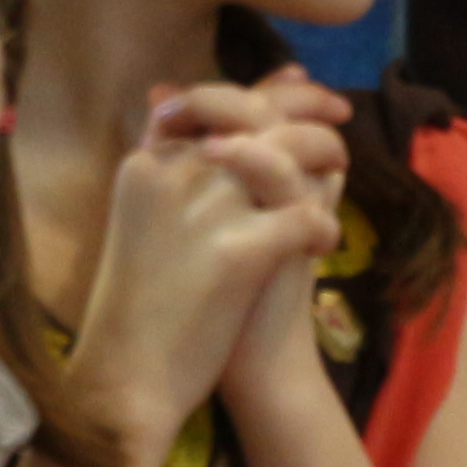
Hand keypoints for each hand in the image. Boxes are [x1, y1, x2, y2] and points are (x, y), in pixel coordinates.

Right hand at [69, 92, 339, 450]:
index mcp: (147, 166)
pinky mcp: (236, 252)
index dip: (262, 89)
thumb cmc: (136, 313)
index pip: (211, 101)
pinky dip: (322, 225)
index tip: (298, 85)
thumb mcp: (142, 229)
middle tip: (339, 109)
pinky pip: (303, 216)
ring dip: (323, 152)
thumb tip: (205, 130)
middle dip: (302, 103)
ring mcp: (205, 209)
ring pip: (284, 150)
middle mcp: (174, 174)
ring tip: (339, 172)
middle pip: (250, 112)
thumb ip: (171, 175)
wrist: (127, 382)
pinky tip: (325, 244)